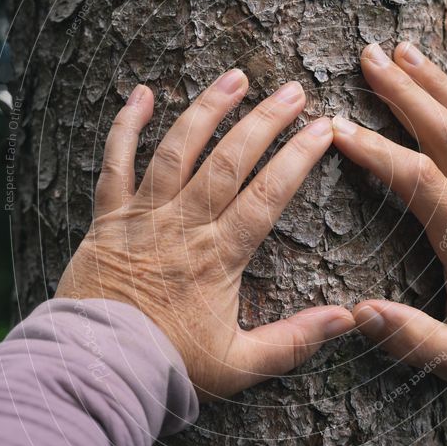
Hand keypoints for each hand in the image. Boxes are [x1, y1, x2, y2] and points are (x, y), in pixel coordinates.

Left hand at [56, 70, 354, 399]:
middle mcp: (184, 225)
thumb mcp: (242, 362)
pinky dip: (125, 125)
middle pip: (230, 161)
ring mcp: (143, 215)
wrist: (98, 368)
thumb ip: (296, 339)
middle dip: (264, 121)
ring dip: (207, 110)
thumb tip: (348, 318)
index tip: (322, 129)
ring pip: (178, 150)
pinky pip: (114, 162)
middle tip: (292, 91)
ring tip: (235, 76)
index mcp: (219, 256)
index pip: (267, 195)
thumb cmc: (172, 364)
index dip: (297, 158)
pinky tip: (141, 92)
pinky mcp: (108, 216)